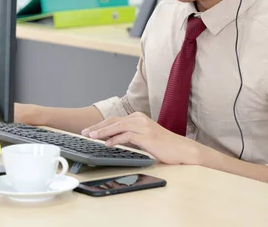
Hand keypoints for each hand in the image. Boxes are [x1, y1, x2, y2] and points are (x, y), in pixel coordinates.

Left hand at [81, 112, 201, 164]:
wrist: (183, 149)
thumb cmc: (164, 146)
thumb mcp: (144, 138)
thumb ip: (130, 136)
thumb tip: (111, 140)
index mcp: (138, 118)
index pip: (114, 120)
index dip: (100, 125)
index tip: (89, 130)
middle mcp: (139, 119)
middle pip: (113, 121)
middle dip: (97, 127)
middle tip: (84, 132)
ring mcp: (143, 127)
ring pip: (117, 126)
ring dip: (102, 132)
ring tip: (91, 137)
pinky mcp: (147, 136)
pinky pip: (127, 136)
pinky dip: (115, 139)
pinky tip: (107, 144)